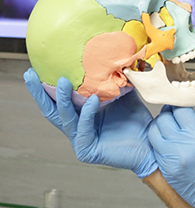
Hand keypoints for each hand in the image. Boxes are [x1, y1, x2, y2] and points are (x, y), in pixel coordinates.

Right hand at [24, 68, 156, 177]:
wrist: (152, 141)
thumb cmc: (136, 120)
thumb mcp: (123, 94)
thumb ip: (113, 79)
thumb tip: (111, 56)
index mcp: (81, 115)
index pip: (58, 100)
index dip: (46, 86)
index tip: (35, 68)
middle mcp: (77, 127)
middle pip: (52, 110)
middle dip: (39, 92)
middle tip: (30, 74)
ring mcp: (80, 140)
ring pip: (64, 118)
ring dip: (62, 99)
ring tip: (62, 81)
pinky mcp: (87, 150)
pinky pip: (83, 127)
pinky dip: (87, 113)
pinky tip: (93, 100)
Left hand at [148, 84, 194, 207]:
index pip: (180, 110)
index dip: (182, 101)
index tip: (186, 98)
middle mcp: (182, 150)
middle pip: (164, 119)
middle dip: (171, 111)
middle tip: (179, 108)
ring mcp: (171, 163)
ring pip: (154, 132)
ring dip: (162, 123)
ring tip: (173, 122)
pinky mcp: (167, 172)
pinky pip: (155, 148)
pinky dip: (160, 139)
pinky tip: (171, 137)